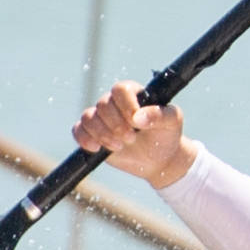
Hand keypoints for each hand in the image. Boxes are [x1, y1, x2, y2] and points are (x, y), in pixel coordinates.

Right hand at [75, 82, 192, 190]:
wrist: (159, 159)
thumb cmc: (167, 135)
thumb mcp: (172, 122)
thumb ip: (159, 115)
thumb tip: (138, 117)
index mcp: (134, 93)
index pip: (120, 89)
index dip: (125, 105)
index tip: (136, 123)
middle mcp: (115, 102)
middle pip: (103, 104)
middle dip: (116, 125)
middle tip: (131, 139)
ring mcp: (102, 118)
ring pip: (88, 117)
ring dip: (102, 134)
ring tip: (119, 147)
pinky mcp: (92, 133)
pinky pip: (78, 130)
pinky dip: (85, 139)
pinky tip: (97, 149)